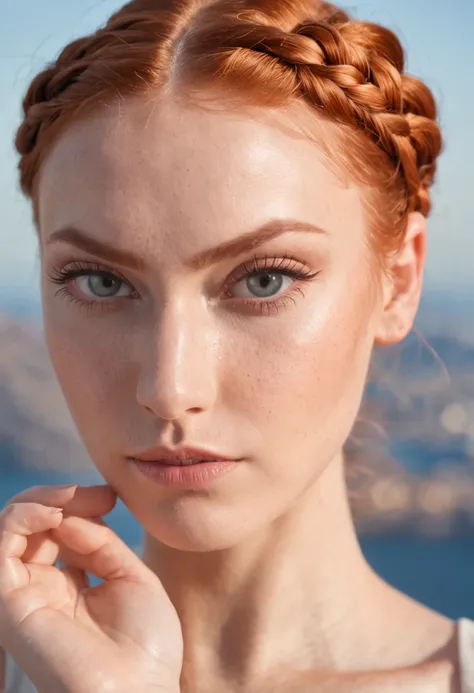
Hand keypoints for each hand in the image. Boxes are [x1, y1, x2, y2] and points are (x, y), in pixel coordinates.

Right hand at [0, 484, 182, 692]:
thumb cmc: (145, 646)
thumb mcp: (130, 578)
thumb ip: (99, 543)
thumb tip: (70, 514)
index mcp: (73, 586)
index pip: (59, 531)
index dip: (80, 505)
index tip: (111, 498)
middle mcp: (44, 589)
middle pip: (34, 526)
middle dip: (63, 498)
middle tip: (100, 497)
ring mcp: (26, 596)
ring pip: (12, 530)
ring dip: (41, 501)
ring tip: (71, 499)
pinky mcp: (10, 604)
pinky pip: (1, 547)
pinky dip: (23, 518)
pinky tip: (54, 512)